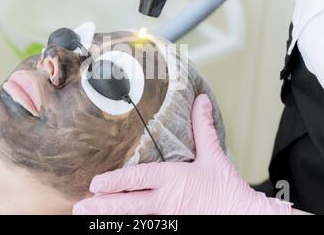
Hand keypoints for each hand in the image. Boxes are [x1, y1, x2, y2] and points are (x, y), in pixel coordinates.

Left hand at [73, 94, 291, 214]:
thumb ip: (203, 127)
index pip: (139, 179)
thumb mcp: (214, 156)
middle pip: (128, 204)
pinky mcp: (173, 226)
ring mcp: (168, 217)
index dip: (115, 181)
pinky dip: (125, 225)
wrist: (244, 216)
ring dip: (108, 218)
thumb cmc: (227, 188)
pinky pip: (145, 227)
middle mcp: (166, 201)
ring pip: (132, 219)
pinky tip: (111, 224)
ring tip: (86, 216)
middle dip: (102, 205)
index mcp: (174, 179)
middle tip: (79, 206)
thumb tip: (200, 100)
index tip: (95, 183)